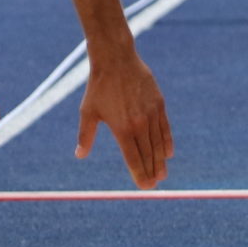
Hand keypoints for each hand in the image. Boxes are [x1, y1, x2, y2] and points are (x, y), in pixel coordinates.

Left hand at [77, 51, 171, 187]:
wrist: (116, 60)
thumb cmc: (99, 87)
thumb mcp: (88, 112)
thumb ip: (86, 135)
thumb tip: (80, 155)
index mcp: (122, 128)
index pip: (133, 158)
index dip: (139, 174)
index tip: (143, 186)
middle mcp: (139, 124)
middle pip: (148, 154)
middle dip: (151, 171)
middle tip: (153, 185)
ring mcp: (152, 114)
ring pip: (158, 143)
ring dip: (160, 161)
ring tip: (162, 174)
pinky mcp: (159, 104)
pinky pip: (165, 128)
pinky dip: (167, 142)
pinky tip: (168, 153)